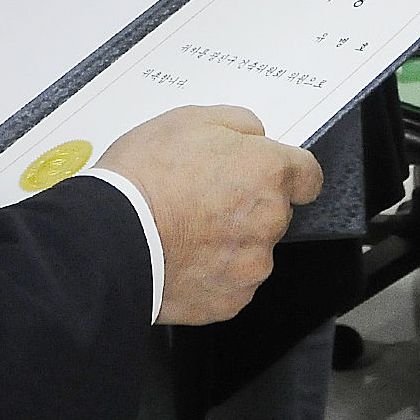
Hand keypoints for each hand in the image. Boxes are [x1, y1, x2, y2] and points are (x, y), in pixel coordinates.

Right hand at [98, 105, 323, 325]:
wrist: (110, 238)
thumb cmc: (143, 178)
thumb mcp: (189, 119)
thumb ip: (238, 123)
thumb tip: (254, 135)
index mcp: (266, 173)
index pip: (308, 176)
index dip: (287, 173)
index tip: (270, 176)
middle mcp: (269, 221)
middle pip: (275, 213)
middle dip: (247, 206)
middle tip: (202, 199)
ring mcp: (251, 266)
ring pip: (252, 250)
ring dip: (230, 242)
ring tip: (184, 231)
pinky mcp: (230, 300)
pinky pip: (230, 283)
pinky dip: (211, 273)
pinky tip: (181, 257)